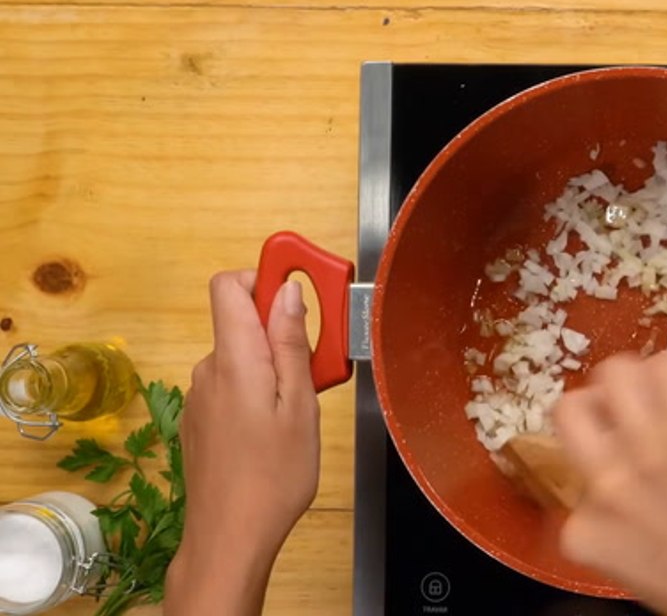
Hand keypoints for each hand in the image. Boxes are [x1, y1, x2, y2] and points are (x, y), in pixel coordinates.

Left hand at [165, 272, 319, 615]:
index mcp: (234, 358)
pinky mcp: (201, 420)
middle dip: (283, 330)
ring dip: (274, 365)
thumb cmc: (274, 475)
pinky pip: (233, 384)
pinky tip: (277, 427)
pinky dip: (258, 390)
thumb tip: (289, 290)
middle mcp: (209, 369)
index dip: (264, 276)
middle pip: (242, 321)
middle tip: (320, 365)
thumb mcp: (299, 404)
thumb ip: (291, 343)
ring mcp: (200, 396)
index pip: (228, 285)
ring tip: (303, 405)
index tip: (301, 290)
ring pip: (242, 356)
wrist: (230, 536)